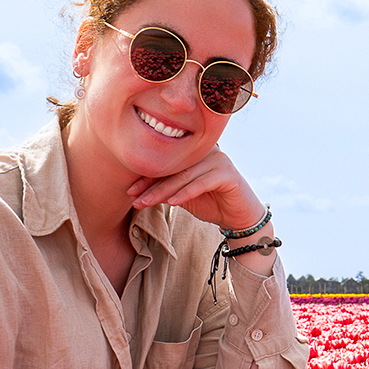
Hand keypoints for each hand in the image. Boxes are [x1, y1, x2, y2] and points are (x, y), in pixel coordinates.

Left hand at [126, 146, 264, 232]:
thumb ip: (167, 187)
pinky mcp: (228, 175)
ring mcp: (219, 160)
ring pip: (184, 176)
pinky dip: (185, 193)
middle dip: (151, 184)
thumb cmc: (210, 203)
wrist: (238, 217)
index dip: (146, 176)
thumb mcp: (183, 195)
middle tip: (133, 197)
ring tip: (146, 202)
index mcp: (195, 152)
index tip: (129, 190)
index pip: (167, 162)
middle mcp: (207, 151)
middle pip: (173, 167)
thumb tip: (136, 190)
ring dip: (163, 191)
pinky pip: (201, 183)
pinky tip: (171, 202)